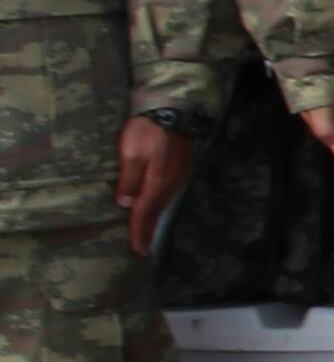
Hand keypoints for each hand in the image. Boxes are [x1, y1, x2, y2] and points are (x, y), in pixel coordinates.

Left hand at [113, 116, 191, 255]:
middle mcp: (170, 183)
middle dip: (148, 230)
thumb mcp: (132, 153)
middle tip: (142, 249)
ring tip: (146, 232)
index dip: (139, 232)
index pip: (145, 212)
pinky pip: (167, 193)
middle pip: (156, 211)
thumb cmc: (148, 130)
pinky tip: (155, 206)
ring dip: (153, 218)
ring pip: (162, 203)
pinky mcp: (179, 168)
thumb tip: (127, 204)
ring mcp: (177, 175)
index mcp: (157, 182)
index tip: (138, 251)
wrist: (174, 109)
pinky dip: (158, 205)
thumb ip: (130, 179)